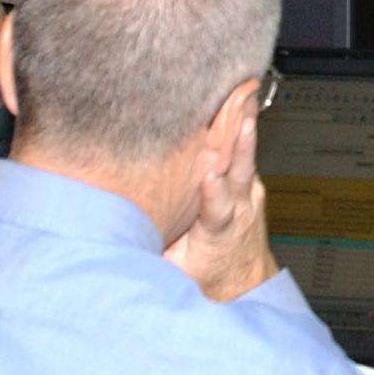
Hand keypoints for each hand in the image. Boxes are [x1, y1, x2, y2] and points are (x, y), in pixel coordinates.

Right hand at [163, 104, 276, 302]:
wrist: (244, 278)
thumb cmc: (207, 273)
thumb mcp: (177, 273)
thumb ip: (156, 252)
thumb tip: (122, 239)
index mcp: (218, 232)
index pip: (217, 210)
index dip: (214, 193)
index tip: (211, 176)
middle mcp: (239, 210)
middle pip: (240, 174)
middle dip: (240, 146)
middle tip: (241, 118)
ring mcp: (249, 196)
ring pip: (246, 158)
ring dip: (244, 127)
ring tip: (242, 96)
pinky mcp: (251, 185)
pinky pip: (245, 153)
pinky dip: (242, 127)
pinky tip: (238, 100)